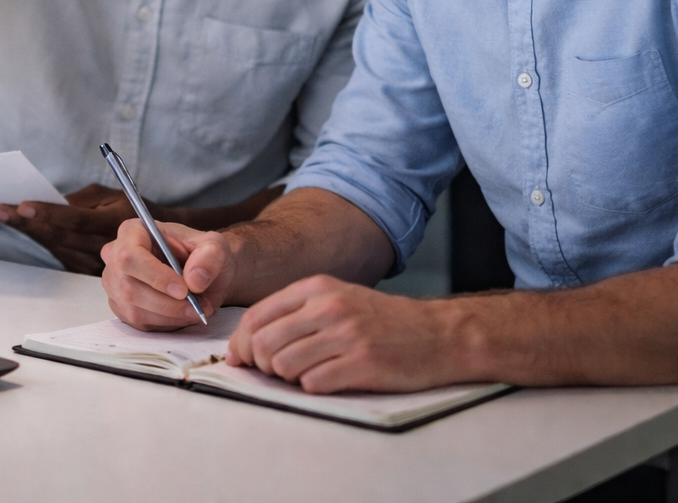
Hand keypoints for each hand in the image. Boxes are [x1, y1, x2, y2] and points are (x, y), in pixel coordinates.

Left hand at [0, 184, 138, 274]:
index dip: (49, 212)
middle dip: (27, 222)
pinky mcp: (89, 271)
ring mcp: (97, 263)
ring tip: (3, 215)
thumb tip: (54, 203)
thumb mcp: (111, 196)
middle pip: (60, 236)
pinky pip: (59, 255)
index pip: (76, 219)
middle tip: (0, 210)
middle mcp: (105, 246)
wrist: (157, 244)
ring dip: (28, 231)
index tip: (23, 204)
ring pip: (55, 247)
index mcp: (114, 222)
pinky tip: (21, 228)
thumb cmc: (129, 209)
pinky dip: (40, 241)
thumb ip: (83, 200)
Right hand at [100, 217, 237, 329]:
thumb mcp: (215, 246)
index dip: (155, 276)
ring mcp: (115, 283)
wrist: (202, 274)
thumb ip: (210, 256)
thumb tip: (194, 279)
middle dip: (168, 303)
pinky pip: (139, 323)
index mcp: (133, 231)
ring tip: (195, 309)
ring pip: (134, 310)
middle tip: (197, 306)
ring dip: (170, 316)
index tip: (184, 290)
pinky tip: (182, 314)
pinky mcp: (121, 307)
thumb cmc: (202, 254)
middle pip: (130, 287)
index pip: (130, 256)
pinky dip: (166, 324)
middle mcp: (116, 256)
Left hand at [227, 275, 464, 392]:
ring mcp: (346, 335)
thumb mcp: (336, 299)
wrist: (437, 334)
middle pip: (264, 343)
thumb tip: (247, 345)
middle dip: (261, 365)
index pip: (256, 317)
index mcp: (316, 289)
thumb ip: (294, 315)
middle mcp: (328, 308)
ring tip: (305, 375)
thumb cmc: (381, 321)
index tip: (241, 360)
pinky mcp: (363, 364)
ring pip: (284, 366)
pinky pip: (313, 384)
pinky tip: (328, 381)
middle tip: (275, 373)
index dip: (240, 344)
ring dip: (287, 379)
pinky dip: (312, 388)